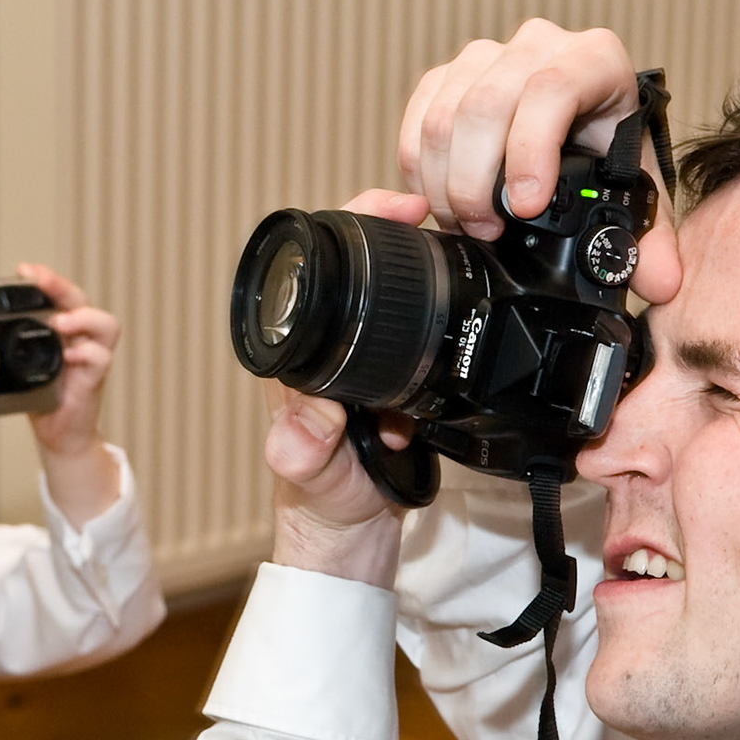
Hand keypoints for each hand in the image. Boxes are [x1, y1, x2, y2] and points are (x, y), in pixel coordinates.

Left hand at [19, 263, 118, 456]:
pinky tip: (69, 357)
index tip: (25, 270)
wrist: (57, 434)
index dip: (47, 279)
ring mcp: (90, 357)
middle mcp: (80, 338)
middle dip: (60, 285)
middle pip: (82, 300)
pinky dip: (86, 354)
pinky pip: (101, 358)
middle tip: (39, 280)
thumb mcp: (19, 367)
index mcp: (62, 330)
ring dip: (83, 318)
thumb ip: (8, 347)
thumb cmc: (40, 398)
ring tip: (60, 322)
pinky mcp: (95, 379)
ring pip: (106, 324)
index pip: (61, 295)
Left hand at [263, 190, 425, 587]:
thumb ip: (303, 448)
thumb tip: (307, 415)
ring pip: (401, 297)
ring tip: (434, 336)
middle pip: (365, 260)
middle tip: (444, 237)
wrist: (350, 531)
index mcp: (295, 347)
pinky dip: (441, 348)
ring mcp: (358, 354)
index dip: (361, 219)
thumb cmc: (321, 499)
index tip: (406, 208)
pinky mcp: (391, 373)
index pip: (320, 259)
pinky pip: (422, 339)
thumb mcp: (311, 474)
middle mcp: (322, 340)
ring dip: (433, 303)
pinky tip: (436, 382)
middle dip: (410, 246)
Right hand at [397, 19, 680, 303]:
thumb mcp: (634, 191)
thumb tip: (662, 283)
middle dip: (476, 181)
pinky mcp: (447, 75)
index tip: (525, 207)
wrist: (581, 123)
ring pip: (444, 113)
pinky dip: (421, 168)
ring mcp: (487, 56)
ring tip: (466, 225)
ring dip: (445, 182)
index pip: (552, 89)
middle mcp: (538, 46)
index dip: (530, 150)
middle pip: (485, 103)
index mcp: (594, 60)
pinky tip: (437, 201)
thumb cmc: (608, 149)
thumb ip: (649, 240)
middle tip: (486, 232)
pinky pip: (418, 117)